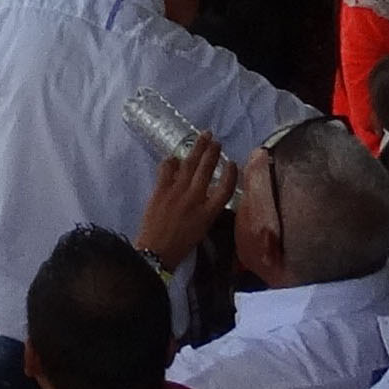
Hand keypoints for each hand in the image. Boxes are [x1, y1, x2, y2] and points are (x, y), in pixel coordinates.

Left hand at [135, 136, 237, 262]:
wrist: (155, 252)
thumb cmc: (181, 246)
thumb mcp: (202, 230)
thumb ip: (207, 210)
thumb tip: (208, 193)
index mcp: (209, 213)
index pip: (225, 189)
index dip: (231, 174)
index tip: (233, 163)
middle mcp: (195, 199)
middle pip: (207, 170)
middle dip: (212, 153)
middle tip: (216, 141)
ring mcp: (177, 193)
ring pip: (189, 165)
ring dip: (197, 148)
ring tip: (203, 136)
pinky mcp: (160, 191)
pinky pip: (167, 169)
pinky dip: (172, 161)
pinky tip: (175, 156)